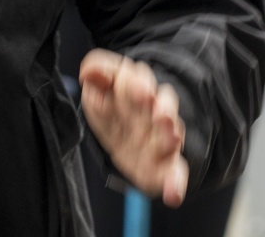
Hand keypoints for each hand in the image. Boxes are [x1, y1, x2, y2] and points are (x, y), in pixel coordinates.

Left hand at [79, 49, 189, 206]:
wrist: (125, 135)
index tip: (139, 91)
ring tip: (170, 138)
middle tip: (160, 115)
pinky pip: (176, 173)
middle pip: (164, 105)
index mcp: (137, 88)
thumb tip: (87, 70)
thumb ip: (98, 74)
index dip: (140, 85)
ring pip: (173, 135)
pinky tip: (173, 195)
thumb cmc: (113, 107)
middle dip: (164, 109)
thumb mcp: (99, 89)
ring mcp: (163, 138)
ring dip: (172, 137)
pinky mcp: (166, 164)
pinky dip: (176, 184)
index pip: (141, 79)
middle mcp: (155, 111)